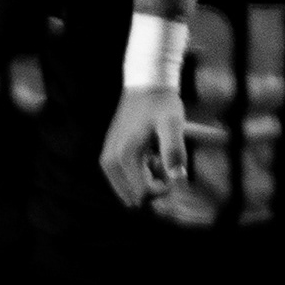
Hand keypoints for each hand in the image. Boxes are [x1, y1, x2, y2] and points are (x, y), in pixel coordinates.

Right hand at [99, 83, 186, 208]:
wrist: (144, 87)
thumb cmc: (161, 105)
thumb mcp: (172, 124)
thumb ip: (174, 150)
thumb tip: (178, 179)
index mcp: (125, 157)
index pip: (145, 194)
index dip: (164, 188)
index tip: (173, 169)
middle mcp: (110, 162)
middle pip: (136, 196)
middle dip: (154, 187)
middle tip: (164, 163)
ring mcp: (106, 160)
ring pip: (130, 191)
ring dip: (147, 181)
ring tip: (156, 157)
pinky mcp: (107, 158)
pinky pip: (125, 181)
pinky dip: (139, 175)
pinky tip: (148, 157)